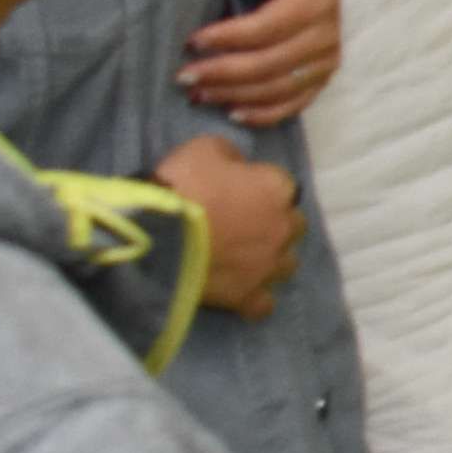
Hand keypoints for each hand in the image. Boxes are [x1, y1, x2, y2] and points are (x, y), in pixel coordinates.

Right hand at [153, 133, 304, 317]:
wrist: (158, 237)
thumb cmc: (182, 186)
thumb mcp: (203, 149)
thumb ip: (229, 154)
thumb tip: (237, 164)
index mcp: (276, 190)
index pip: (283, 186)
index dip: (261, 188)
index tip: (240, 192)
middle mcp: (283, 228)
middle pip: (293, 225)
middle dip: (274, 224)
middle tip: (243, 225)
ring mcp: (269, 266)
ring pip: (286, 264)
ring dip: (270, 259)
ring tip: (243, 259)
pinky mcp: (249, 296)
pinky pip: (264, 303)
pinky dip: (255, 298)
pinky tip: (240, 292)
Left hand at [181, 0, 339, 124]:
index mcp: (315, 1)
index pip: (266, 28)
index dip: (228, 38)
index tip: (192, 41)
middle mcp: (326, 37)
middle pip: (268, 64)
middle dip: (222, 73)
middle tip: (184, 76)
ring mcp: (326, 63)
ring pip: (276, 89)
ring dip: (234, 95)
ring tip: (197, 94)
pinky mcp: (321, 81)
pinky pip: (292, 106)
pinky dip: (262, 114)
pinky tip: (231, 113)